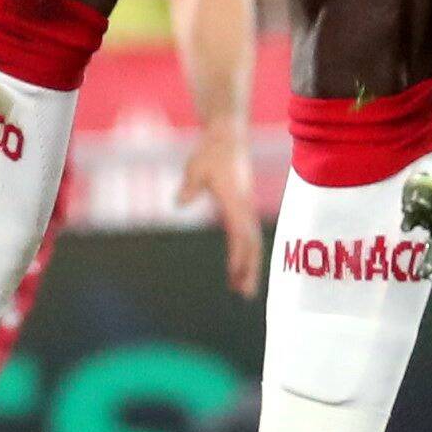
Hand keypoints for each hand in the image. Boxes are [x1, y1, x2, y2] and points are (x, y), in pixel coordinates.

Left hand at [180, 125, 262, 296]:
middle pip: (251, 244)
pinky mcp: (244, 207)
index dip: (239, 256)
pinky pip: (248, 235)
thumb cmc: (210, 152)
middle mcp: (245, 207)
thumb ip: (189, 187)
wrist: (227, 137)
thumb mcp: (196, 168)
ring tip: (242, 290)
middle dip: (249, 270)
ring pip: (252, 242)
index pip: (240, 234)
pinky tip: (237, 266)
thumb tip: (179, 202)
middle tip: (245, 295)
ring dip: (249, 266)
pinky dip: (245, 253)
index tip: (236, 275)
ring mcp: (246, 208)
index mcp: (235, 201)